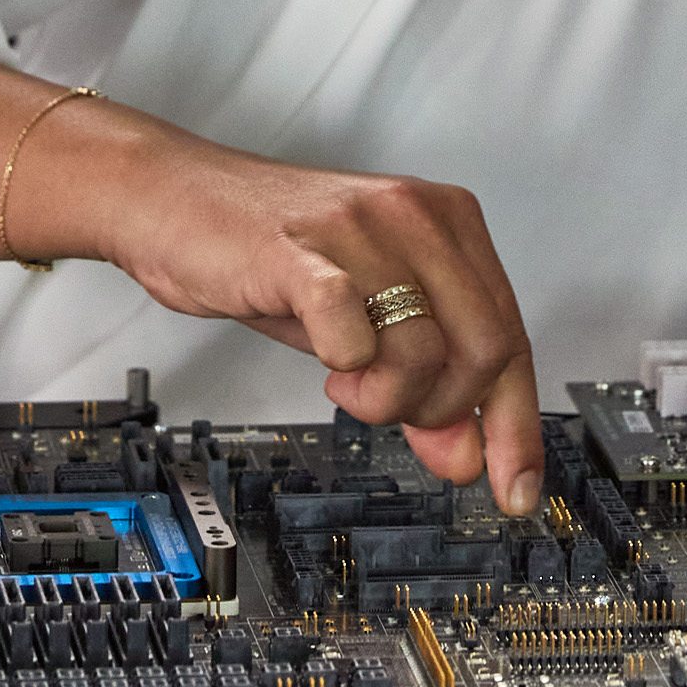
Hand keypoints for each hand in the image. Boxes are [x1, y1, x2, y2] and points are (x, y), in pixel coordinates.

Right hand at [78, 127, 542, 513]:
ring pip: (427, 353)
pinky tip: (329, 358)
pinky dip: (347, 366)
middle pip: (486, 350)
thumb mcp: (361, 321)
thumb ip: (420, 382)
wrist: (170, 198)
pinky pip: (354, 332)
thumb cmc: (267, 253)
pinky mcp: (302, 254)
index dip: (516, 425)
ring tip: (346, 379)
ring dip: (386, 397)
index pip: (512, 336)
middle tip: (387, 407)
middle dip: (439, 409)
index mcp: (449, 224)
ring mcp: (364, 230)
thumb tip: (467, 455)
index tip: (514, 488)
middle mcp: (419, 217)